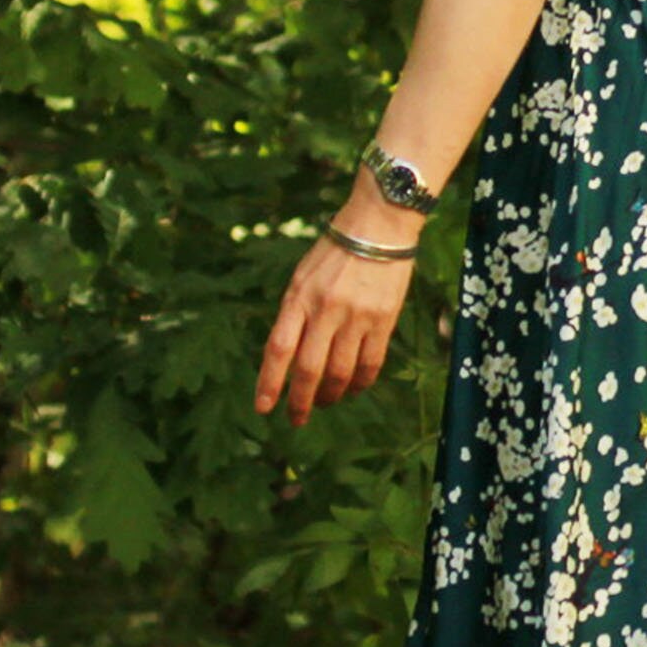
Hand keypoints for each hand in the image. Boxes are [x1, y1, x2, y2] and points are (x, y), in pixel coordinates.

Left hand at [256, 177, 425, 425]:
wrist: (378, 227)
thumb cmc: (334, 253)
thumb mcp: (302, 278)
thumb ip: (294, 315)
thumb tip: (288, 360)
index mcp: (298, 297)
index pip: (278, 349)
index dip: (269, 383)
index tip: (263, 408)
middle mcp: (325, 309)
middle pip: (309, 369)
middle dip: (300, 402)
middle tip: (296, 419)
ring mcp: (357, 316)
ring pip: (340, 372)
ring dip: (330, 395)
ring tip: (325, 403)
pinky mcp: (383, 320)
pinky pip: (370, 364)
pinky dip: (359, 383)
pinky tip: (352, 390)